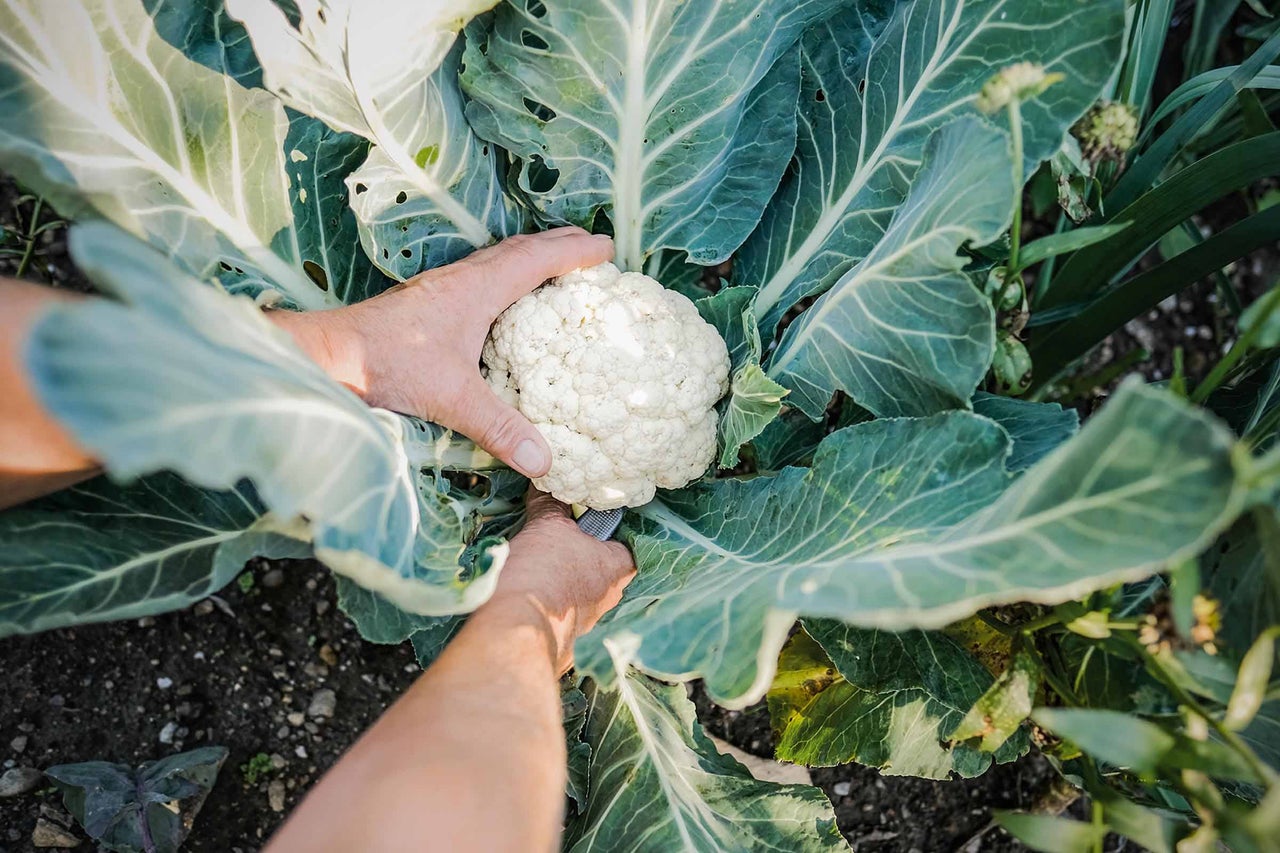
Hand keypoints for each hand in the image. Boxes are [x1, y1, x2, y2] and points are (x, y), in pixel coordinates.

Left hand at [270, 228, 613, 476]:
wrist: (328, 354)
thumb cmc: (387, 364)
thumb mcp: (451, 398)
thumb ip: (499, 428)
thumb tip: (546, 462)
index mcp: (476, 289)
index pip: (536, 259)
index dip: (574, 251)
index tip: (607, 248)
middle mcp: (461, 279)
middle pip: (520, 249)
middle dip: (559, 244)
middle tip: (591, 246)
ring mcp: (442, 288)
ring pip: (497, 260)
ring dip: (531, 256)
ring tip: (556, 266)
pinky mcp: (427, 302)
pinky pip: (480, 276)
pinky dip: (505, 276)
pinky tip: (503, 301)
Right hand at [478, 489, 635, 673]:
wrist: (511, 634)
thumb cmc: (542, 574)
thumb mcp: (546, 526)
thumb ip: (551, 505)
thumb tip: (547, 485)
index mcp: (619, 570)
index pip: (628, 543)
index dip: (608, 530)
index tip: (587, 521)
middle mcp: (609, 602)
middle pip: (599, 570)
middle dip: (577, 557)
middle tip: (553, 541)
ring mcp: (587, 629)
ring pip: (577, 597)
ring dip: (559, 584)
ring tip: (532, 567)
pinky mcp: (562, 646)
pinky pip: (556, 619)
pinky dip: (544, 608)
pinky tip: (524, 596)